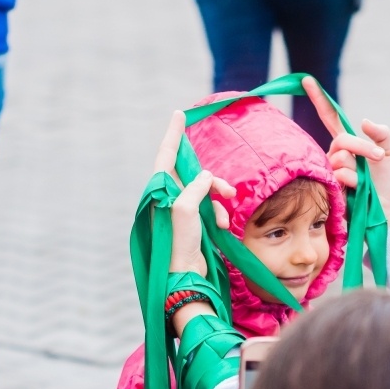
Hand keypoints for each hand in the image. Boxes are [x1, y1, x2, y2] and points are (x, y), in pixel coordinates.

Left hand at [154, 111, 235, 275]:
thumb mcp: (186, 210)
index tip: (180, 114)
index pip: (166, 156)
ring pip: (205, 192)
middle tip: (228, 191)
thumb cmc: (179, 242)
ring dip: (218, 200)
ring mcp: (181, 211)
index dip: (173, 135)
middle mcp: (169, 198)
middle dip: (213, 182)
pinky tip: (223, 225)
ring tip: (225, 215)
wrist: (184, 275)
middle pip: (194, 176)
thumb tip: (205, 177)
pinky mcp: (193, 224)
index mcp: (161, 192)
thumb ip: (196, 187)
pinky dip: (219, 214)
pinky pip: (210, 208)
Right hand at [301, 76, 389, 224]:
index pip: (331, 118)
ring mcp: (332, 170)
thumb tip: (363, 121)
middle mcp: (337, 155)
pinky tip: (359, 190)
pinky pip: (339, 174)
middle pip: (341, 140)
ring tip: (368, 181)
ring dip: (360, 166)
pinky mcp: (330, 186)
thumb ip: (382, 133)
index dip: (319, 100)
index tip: (307, 80)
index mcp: (350, 144)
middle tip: (379, 159)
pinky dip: (354, 180)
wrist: (389, 211)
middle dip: (362, 147)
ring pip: (340, 157)